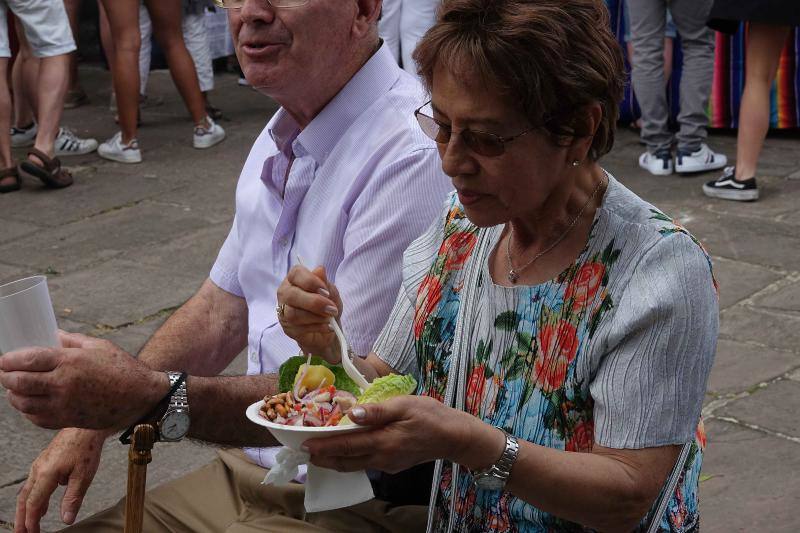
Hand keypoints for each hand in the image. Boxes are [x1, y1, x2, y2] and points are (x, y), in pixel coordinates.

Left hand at [0, 331, 168, 429]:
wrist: (140, 396)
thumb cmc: (122, 368)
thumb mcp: (99, 346)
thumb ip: (72, 341)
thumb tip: (52, 335)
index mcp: (71, 362)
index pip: (29, 360)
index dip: (10, 360)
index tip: (3, 360)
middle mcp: (64, 384)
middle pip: (20, 383)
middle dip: (6, 378)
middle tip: (4, 374)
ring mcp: (65, 405)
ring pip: (25, 404)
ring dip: (14, 396)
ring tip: (13, 390)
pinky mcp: (69, 420)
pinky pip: (38, 419)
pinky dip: (29, 412)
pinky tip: (30, 405)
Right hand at [15, 428, 105, 532]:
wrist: (86, 426)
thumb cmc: (86, 447)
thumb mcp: (83, 476)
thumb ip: (73, 499)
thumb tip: (66, 519)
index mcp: (46, 474)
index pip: (33, 503)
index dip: (31, 520)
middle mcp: (38, 469)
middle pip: (25, 499)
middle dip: (22, 518)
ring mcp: (40, 464)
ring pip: (28, 491)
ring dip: (27, 509)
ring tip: (29, 524)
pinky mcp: (45, 462)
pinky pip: (35, 483)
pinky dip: (35, 497)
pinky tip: (42, 506)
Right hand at [277, 265, 343, 362]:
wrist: (330, 328)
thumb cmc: (328, 305)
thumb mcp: (332, 293)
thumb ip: (325, 283)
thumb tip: (320, 270)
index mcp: (295, 279)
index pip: (296, 274)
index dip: (310, 281)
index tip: (326, 291)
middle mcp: (285, 294)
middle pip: (291, 295)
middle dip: (314, 302)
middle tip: (331, 309)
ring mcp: (284, 312)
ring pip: (294, 314)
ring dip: (316, 317)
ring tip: (329, 318)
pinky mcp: (288, 329)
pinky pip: (299, 328)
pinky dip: (317, 327)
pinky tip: (327, 326)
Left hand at [303, 395, 503, 473]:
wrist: (454, 437)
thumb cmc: (431, 415)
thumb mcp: (404, 405)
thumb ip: (376, 411)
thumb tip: (351, 412)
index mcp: (383, 441)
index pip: (345, 445)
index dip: (323, 445)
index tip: (305, 444)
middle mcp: (382, 457)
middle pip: (345, 461)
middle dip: (323, 457)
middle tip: (304, 451)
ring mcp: (387, 464)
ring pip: (354, 465)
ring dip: (334, 460)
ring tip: (318, 453)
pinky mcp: (393, 464)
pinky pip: (365, 463)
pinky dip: (350, 458)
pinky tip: (346, 449)